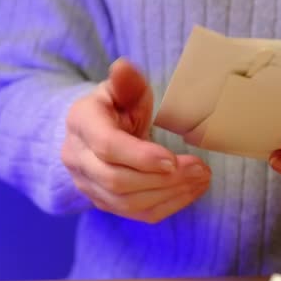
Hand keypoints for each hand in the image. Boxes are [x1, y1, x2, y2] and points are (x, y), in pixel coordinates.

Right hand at [62, 58, 210, 222]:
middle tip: (200, 168)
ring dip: (170, 193)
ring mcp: (89, 186)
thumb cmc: (117, 107)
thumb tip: (124, 67)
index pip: (107, 147)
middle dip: (163, 178)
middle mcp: (78, 159)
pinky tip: (192, 190)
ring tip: (202, 178)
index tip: (173, 159)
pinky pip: (137, 214)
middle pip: (117, 180)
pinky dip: (169, 205)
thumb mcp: (123, 89)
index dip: (141, 156)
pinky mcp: (105, 203)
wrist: (97, 134)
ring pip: (128, 202)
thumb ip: (127, 81)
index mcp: (81, 124)